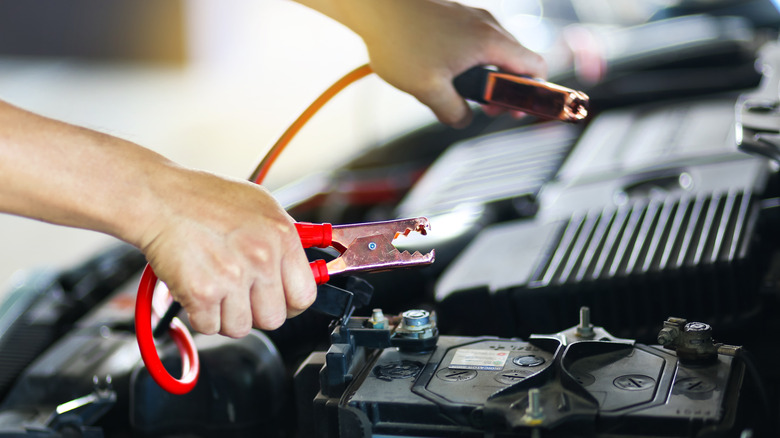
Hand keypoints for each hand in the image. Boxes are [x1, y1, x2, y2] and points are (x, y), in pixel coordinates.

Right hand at [138, 166, 316, 337]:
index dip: (290, 303)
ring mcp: (233, 276)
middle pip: (274, 318)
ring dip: (226, 315)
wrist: (159, 198)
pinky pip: (210, 327)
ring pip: (241, 327)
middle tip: (240, 294)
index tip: (281, 301)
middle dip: (255, 312)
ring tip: (216, 288)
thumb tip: (304, 267)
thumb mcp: (260, 205)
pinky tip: (197, 290)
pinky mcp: (203, 293)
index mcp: (282, 236)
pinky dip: (201, 316)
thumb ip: (284, 239)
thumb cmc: (204, 198)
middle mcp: (262, 257)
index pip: (305, 294)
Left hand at [301, 0, 546, 126]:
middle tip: (488, 110)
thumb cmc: (400, 41)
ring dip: (488, 76)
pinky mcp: (457, 17)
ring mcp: (473, 18)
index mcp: (489, 42)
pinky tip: (447, 74)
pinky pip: (478, 42)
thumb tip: (464, 120)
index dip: (535, 94)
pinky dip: (474, 61)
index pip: (535, 68)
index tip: (517, 112)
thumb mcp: (427, 89)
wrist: (376, 6)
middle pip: (517, 61)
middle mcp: (488, 26)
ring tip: (463, 94)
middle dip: (507, 89)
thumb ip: (453, 112)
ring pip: (496, 51)